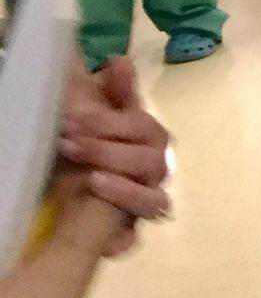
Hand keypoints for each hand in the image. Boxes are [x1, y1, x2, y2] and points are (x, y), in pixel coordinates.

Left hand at [58, 59, 171, 255]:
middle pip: (151, 158)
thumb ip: (109, 90)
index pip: (141, 123)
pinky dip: (121, 231)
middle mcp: (153, 168)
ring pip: (154, 197)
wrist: (69, 196)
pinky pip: (135, 236)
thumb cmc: (84, 148)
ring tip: (90, 179)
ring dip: (123, 187)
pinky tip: (104, 225)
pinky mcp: (128, 233)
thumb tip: (119, 60)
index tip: (76, 116)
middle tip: (68, 141)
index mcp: (145, 137)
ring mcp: (144, 200)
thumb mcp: (89, 115)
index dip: (112, 120)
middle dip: (109, 148)